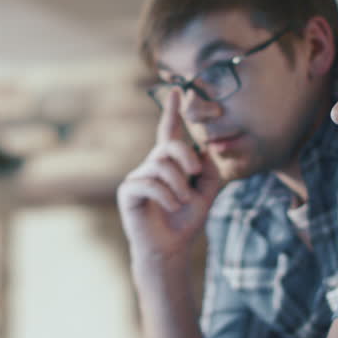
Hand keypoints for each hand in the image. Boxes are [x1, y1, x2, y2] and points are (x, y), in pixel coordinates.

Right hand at [117, 90, 221, 265]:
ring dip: (178, 184)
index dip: (172, 111)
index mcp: (170, 164)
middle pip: (169, 145)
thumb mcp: (206, 193)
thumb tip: (203, 149)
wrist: (172, 248)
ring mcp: (138, 177)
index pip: (170, 132)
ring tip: (183, 201)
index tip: (177, 89)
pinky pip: (148, 183)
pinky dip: (166, 195)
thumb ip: (209, 170)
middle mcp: (152, 166)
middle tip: (195, 172)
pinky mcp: (128, 192)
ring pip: (160, 165)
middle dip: (185, 156)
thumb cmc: (186, 221)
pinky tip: (172, 206)